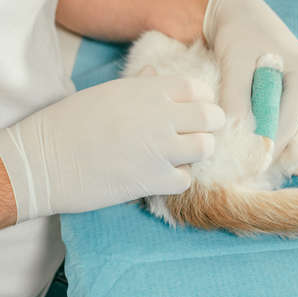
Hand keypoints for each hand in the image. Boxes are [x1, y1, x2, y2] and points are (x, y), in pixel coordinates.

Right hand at [0, 76, 224, 222]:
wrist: (45, 160)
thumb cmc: (72, 121)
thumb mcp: (108, 92)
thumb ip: (140, 85)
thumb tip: (155, 74)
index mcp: (149, 90)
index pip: (199, 89)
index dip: (202, 100)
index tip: (194, 110)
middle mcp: (161, 116)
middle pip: (211, 117)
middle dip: (210, 125)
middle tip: (198, 133)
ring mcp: (159, 149)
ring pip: (205, 148)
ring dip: (197, 153)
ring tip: (180, 155)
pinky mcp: (153, 180)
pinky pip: (185, 179)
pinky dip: (177, 179)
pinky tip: (161, 175)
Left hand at [203, 0, 297, 175]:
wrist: (245, 16)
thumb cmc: (241, 36)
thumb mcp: (235, 65)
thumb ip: (235, 101)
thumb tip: (233, 139)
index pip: (289, 131)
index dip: (267, 151)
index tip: (246, 164)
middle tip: (273, 168)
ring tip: (276, 160)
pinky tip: (275, 145)